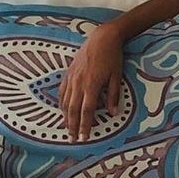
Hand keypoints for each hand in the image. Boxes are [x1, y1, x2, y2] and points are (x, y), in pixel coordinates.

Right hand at [58, 23, 123, 141]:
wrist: (102, 37)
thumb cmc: (112, 56)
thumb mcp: (117, 76)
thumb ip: (113, 95)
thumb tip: (113, 113)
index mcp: (91, 85)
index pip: (86, 111)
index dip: (84, 126)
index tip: (84, 138)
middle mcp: (78, 83)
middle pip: (73, 110)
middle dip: (72, 126)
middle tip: (72, 139)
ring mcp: (71, 78)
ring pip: (65, 102)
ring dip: (65, 117)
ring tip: (67, 128)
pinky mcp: (68, 73)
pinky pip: (62, 91)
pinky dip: (62, 103)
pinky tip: (63, 109)